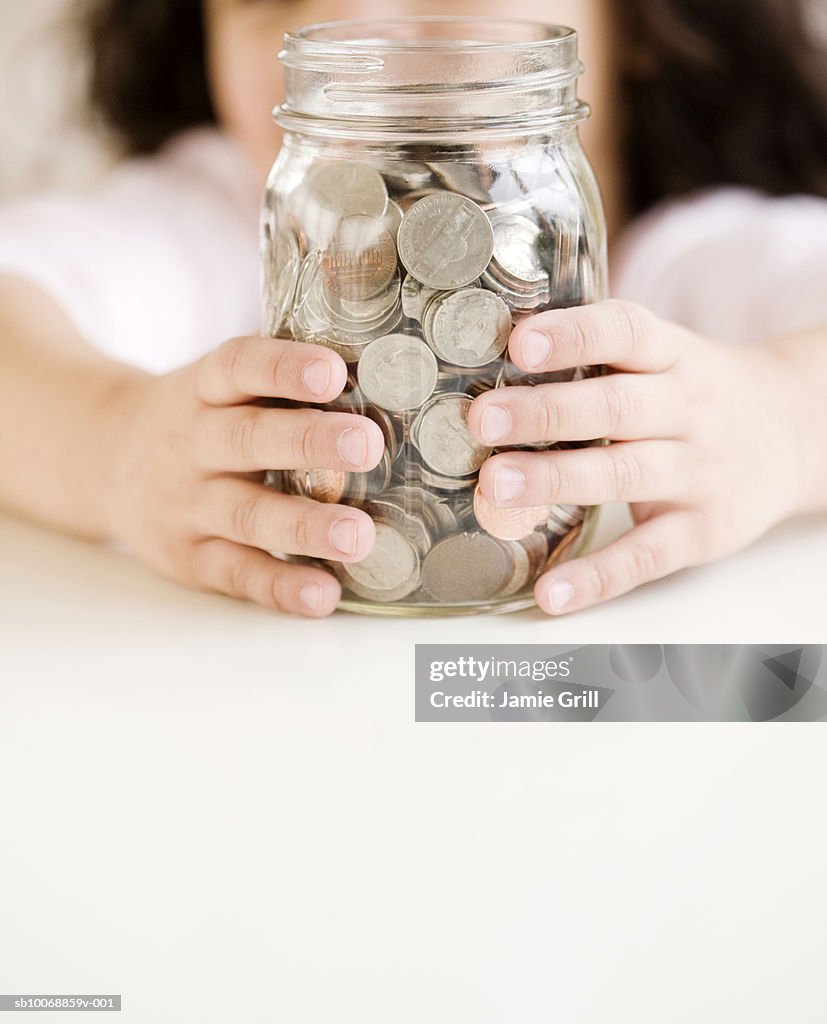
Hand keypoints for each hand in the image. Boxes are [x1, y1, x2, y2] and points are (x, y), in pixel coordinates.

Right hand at [107, 336, 383, 616]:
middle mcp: (192, 443)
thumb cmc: (196, 419)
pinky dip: (281, 587)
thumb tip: (371, 357)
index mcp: (203, 390)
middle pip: (248, 440)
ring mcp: (188, 505)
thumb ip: (276, 375)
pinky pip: (237, 574)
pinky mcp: (190, 558)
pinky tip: (323, 595)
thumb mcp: (215, 383)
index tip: (331, 372)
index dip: (283, 368)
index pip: (239, 367)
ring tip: (358, 535)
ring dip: (304, 527)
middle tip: (366, 445)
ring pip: (247, 515)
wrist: (105, 461)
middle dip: (308, 443)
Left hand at [467, 300, 804, 614]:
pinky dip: (597, 577)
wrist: (791, 435)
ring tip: (494, 486)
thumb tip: (491, 362)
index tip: (520, 343)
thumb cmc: (694, 394)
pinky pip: (646, 555)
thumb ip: (599, 355)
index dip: (574, 336)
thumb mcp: (665, 356)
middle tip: (483, 419)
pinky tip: (549, 592)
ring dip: (556, 479)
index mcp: (673, 356)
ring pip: (624, 474)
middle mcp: (688, 409)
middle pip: (615, 408)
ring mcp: (698, 473)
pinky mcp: (702, 532)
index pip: (626, 333)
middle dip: (546, 413)